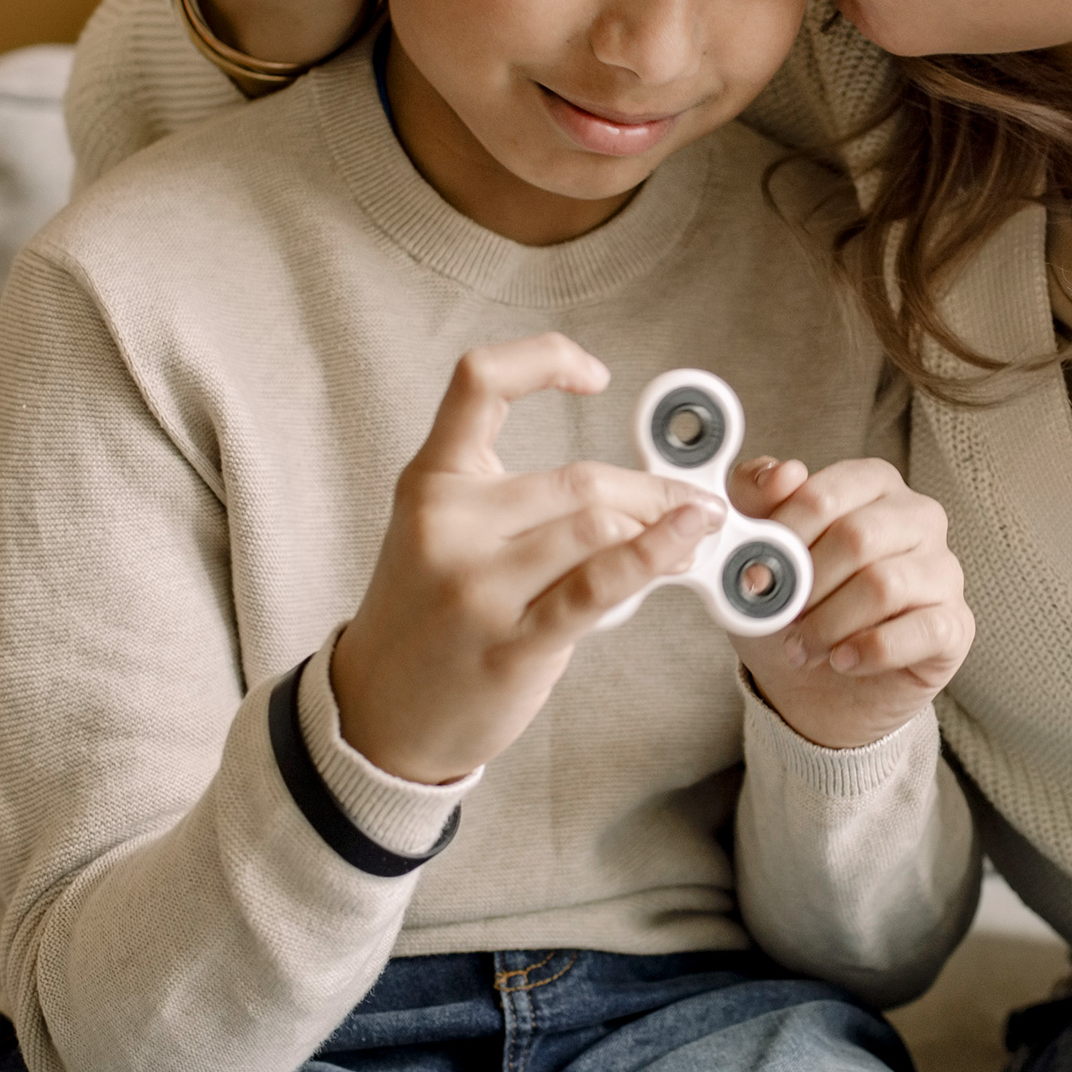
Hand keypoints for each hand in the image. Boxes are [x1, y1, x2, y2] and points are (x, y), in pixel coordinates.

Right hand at [330, 334, 720, 783]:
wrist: (377, 713)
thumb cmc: (427, 617)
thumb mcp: (446, 534)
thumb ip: (522, 502)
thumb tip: (640, 491)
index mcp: (431, 481)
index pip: (480, 380)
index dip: (545, 359)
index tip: (596, 375)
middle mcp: (448, 523)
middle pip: (578, 478)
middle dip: (652, 488)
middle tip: (693, 500)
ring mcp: (476, 586)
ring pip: (597, 525)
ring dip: (662, 525)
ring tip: (693, 534)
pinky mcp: (512, 642)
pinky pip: (598, 587)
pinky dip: (654, 556)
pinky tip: (686, 543)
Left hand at [729, 456, 973, 751]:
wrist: (817, 687)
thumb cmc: (794, 606)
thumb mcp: (758, 550)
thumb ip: (755, 497)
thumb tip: (782, 473)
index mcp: (873, 484)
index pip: (824, 494)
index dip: (782, 538)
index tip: (754, 574)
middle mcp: (918, 517)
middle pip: (856, 537)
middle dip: (805, 586)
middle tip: (779, 617)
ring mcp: (944, 570)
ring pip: (884, 586)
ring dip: (829, 624)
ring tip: (803, 647)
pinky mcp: (955, 624)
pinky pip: (920, 631)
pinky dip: (870, 651)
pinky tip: (843, 661)